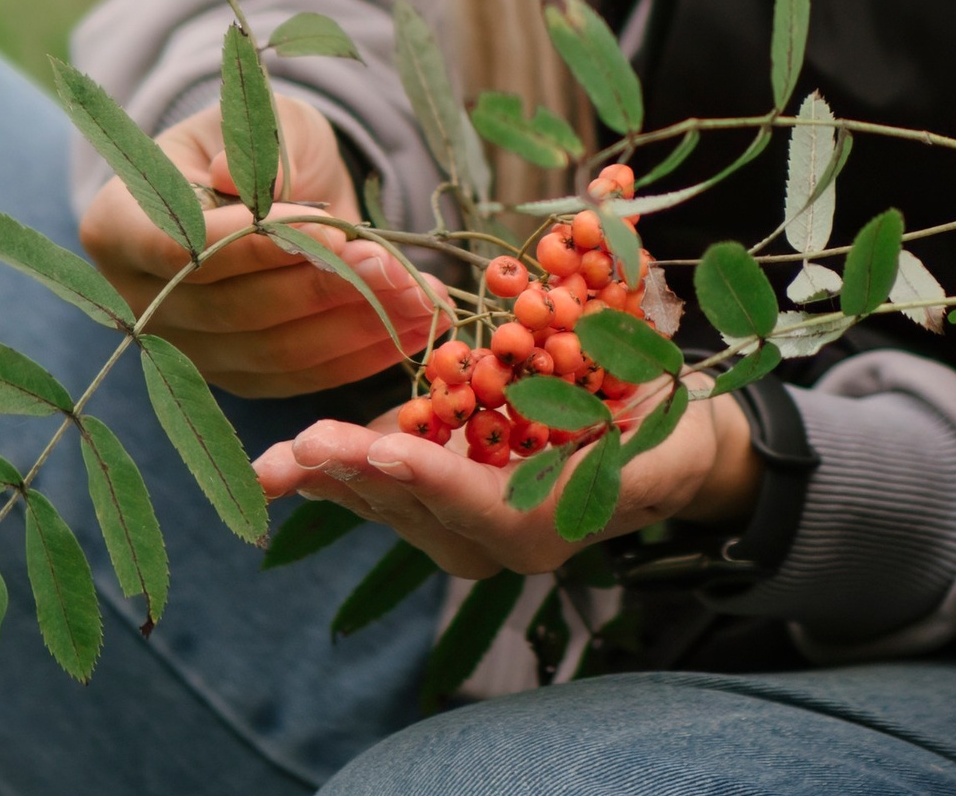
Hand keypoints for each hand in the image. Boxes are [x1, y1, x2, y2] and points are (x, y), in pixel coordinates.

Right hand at [80, 94, 444, 395]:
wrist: (271, 183)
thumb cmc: (259, 141)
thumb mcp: (264, 119)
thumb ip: (260, 148)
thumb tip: (242, 179)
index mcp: (120, 223)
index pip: (181, 247)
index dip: (257, 243)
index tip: (330, 225)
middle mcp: (140, 299)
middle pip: (237, 307)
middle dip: (328, 286)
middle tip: (399, 266)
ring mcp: (185, 347)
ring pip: (274, 351)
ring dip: (357, 327)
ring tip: (424, 300)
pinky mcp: (235, 375)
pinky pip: (299, 377)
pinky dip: (361, 355)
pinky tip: (414, 330)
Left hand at [254, 381, 759, 579]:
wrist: (677, 451)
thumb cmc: (676, 434)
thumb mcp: (667, 436)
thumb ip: (630, 437)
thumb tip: (614, 415)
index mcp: (550, 524)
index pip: (480, 502)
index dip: (432, 475)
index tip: (384, 448)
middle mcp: (499, 539)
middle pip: (418, 506)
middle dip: (356, 471)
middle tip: (301, 445)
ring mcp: (471, 523)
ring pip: (393, 501)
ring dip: (336, 474)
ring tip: (277, 458)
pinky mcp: (456, 497)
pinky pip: (394, 488)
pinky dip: (351, 467)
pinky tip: (302, 455)